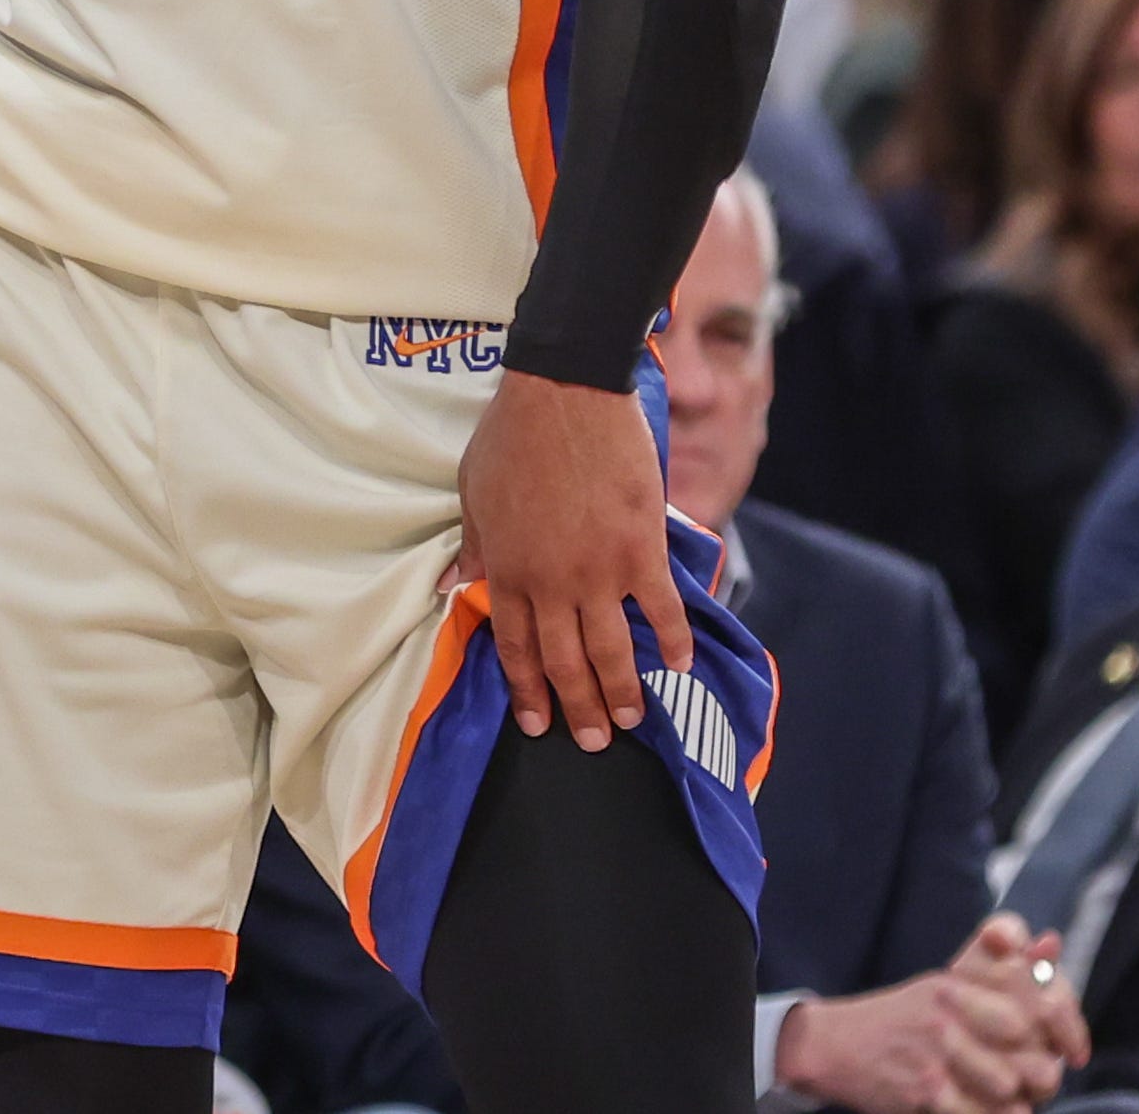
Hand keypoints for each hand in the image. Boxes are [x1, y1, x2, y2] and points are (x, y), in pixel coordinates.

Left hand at [452, 369, 686, 751]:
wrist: (564, 397)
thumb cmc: (511, 438)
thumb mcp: (473, 493)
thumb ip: (474, 546)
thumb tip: (459, 584)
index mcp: (508, 571)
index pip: (517, 647)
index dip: (528, 689)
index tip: (538, 723)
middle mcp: (552, 584)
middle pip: (565, 661)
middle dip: (578, 707)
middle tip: (592, 741)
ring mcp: (599, 572)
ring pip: (612, 650)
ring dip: (622, 692)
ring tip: (630, 721)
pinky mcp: (640, 551)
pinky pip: (662, 610)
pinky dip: (673, 641)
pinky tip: (679, 666)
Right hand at [773, 920, 1082, 1113]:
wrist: (833, 1047)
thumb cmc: (901, 1018)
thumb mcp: (945, 981)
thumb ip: (999, 962)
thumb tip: (1050, 942)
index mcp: (956, 983)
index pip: (1040, 1003)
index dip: (1068, 1029)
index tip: (1072, 1050)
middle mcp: (948, 1013)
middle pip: (1036, 1055)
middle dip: (1041, 1075)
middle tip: (1027, 1078)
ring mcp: (936, 1054)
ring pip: (1014, 1090)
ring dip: (1014, 1102)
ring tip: (998, 1097)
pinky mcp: (925, 1092)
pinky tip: (974, 1109)